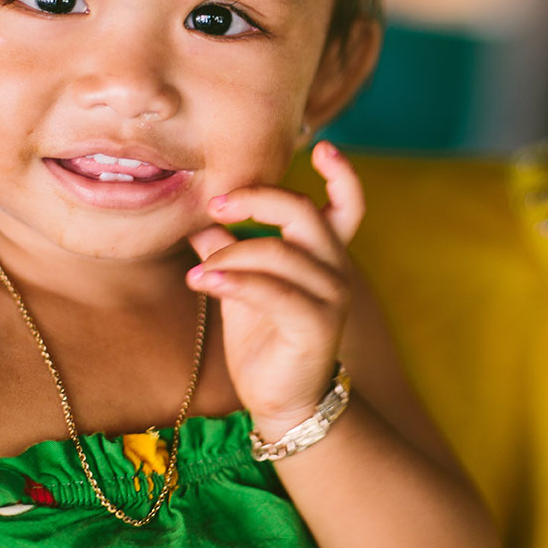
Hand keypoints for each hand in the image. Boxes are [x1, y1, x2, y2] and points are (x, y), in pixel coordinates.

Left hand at [186, 140, 362, 438]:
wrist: (282, 401)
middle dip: (255, 199)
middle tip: (214, 204)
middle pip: (303, 212)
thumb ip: (228, 249)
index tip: (323, 146)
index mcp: (325, 255)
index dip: (342, 174)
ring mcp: (331, 297)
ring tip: (198, 274)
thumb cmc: (265, 341)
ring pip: (278, 252)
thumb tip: (199, 219)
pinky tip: (203, 283)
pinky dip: (233, 282)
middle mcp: (335, 269)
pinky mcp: (316, 325)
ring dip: (229, 256)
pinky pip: (272, 291)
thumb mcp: (242, 286)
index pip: (348, 204)